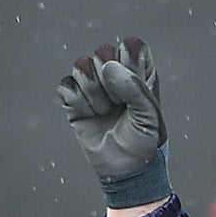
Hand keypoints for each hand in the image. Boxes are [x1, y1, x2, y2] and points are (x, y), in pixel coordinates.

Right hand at [58, 38, 169, 202]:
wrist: (125, 171)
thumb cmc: (144, 143)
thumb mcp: (150, 117)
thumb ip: (135, 88)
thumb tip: (108, 67)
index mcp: (139, 72)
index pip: (130, 45)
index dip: (129, 63)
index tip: (134, 90)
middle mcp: (115, 73)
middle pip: (102, 51)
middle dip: (109, 81)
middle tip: (118, 104)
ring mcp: (93, 85)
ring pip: (81, 65)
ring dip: (93, 93)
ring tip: (104, 112)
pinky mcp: (74, 99)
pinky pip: (66, 85)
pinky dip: (77, 102)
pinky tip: (89, 115)